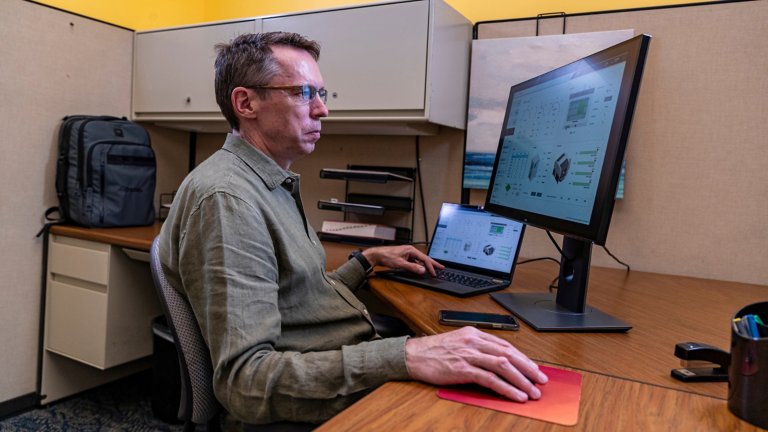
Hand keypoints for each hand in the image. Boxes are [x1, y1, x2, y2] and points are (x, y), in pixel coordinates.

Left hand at [363, 245, 442, 275]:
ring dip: (426, 265)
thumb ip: (412, 267)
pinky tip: (421, 269)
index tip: (434, 272)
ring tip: (433, 270)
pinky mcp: (405, 257)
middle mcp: (411, 251)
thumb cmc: (387, 256)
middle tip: (441, 268)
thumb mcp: (400, 263)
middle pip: (424, 258)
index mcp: (411, 250)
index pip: (424, 259)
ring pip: (420, 260)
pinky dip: (420, 266)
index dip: (430, 266)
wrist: (377, 255)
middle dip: (433, 263)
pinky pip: (415, 262)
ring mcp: (408, 254)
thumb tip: (422, 270)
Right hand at [404, 326, 547, 400]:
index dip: (523, 358)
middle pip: (508, 354)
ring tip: (532, 392)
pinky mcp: (462, 369)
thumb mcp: (459, 343)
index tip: (534, 369)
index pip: (506, 345)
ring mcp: (468, 355)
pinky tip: (515, 395)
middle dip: (528, 368)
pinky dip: (506, 388)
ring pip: (503, 366)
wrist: (413, 355)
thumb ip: (478, 350)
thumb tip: (500, 363)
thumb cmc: (434, 352)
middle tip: (541, 380)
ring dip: (521, 380)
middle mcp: (474, 341)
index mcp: (474, 334)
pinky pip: (490, 379)